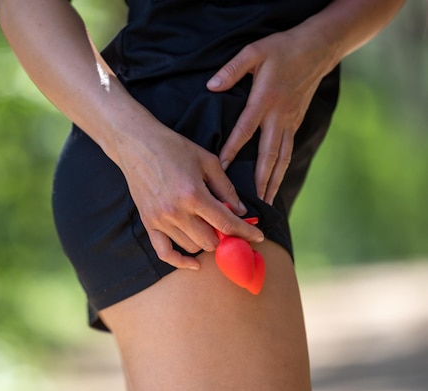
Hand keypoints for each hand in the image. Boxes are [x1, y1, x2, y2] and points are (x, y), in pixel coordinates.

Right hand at [115, 126, 264, 269]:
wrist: (136, 144)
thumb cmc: (173, 147)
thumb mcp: (207, 160)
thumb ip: (226, 188)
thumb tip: (240, 211)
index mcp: (193, 194)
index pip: (226, 223)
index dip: (245, 232)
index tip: (258, 237)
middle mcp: (176, 211)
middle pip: (210, 242)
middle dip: (225, 238)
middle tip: (230, 228)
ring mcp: (160, 220)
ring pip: (191, 247)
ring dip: (205, 243)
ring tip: (209, 229)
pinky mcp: (148, 223)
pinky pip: (164, 252)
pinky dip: (180, 261)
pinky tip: (194, 263)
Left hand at [206, 29, 335, 203]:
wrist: (318, 48)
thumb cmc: (282, 49)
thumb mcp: (254, 52)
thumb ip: (232, 70)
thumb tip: (211, 86)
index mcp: (265, 100)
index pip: (245, 130)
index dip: (232, 149)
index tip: (221, 168)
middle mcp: (278, 116)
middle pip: (268, 154)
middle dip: (260, 180)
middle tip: (254, 203)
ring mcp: (290, 122)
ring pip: (282, 158)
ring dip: (274, 181)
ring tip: (267, 202)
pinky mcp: (296, 123)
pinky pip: (288, 151)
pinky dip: (281, 170)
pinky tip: (275, 182)